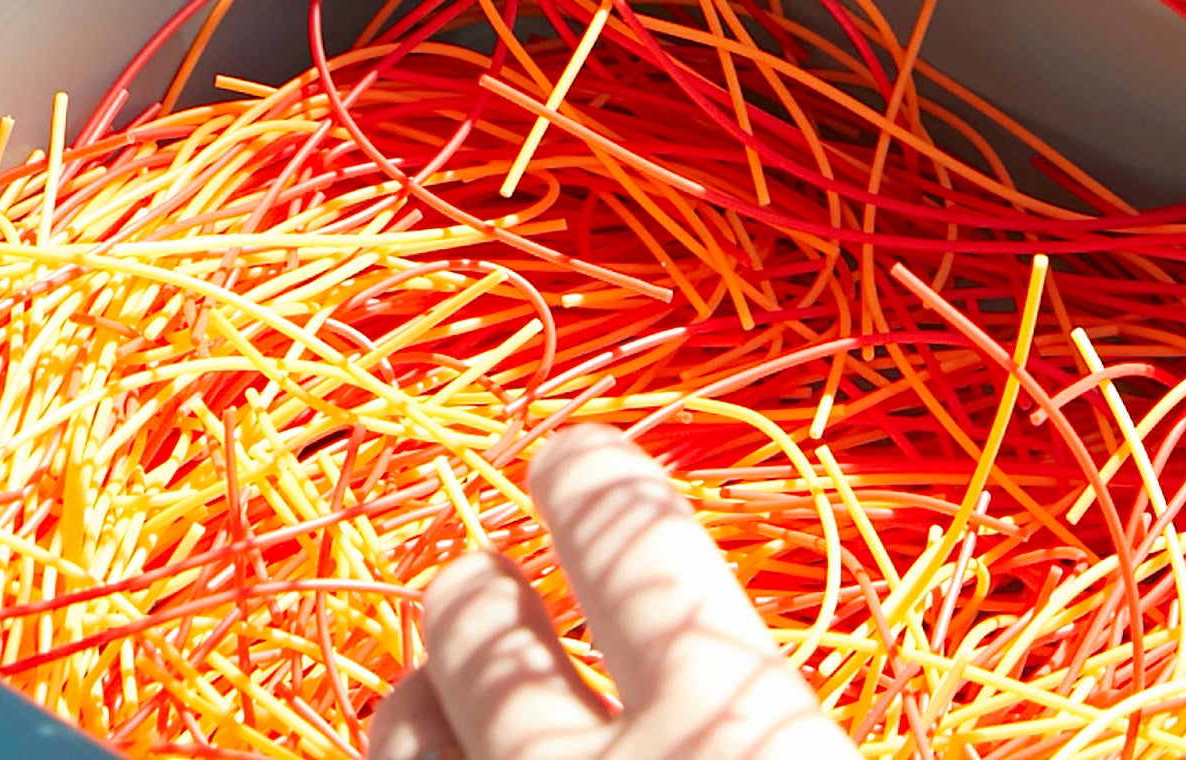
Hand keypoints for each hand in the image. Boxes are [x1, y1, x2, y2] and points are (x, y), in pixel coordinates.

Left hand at [362, 429, 851, 759]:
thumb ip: (785, 716)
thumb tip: (757, 682)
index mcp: (729, 712)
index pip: (629, 532)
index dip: (593, 484)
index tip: (573, 454)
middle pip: (476, 623)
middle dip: (476, 598)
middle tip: (480, 591)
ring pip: (400, 731)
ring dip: (418, 706)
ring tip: (429, 700)